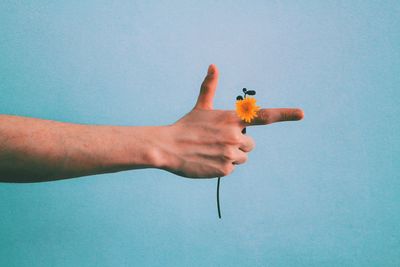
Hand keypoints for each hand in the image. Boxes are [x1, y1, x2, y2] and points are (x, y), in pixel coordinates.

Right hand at [160, 64, 303, 178]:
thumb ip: (209, 86)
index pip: (264, 116)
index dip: (285, 114)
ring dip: (230, 156)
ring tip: (211, 151)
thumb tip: (213, 65)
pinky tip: (207, 161)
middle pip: (250, 144)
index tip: (302, 114)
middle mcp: (234, 136)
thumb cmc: (186, 126)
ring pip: (242, 158)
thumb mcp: (200, 106)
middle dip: (238, 144)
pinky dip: (221, 167)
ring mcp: (230, 154)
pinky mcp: (224, 170)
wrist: (167, 147)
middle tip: (217, 142)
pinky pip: (231, 169)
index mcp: (231, 118)